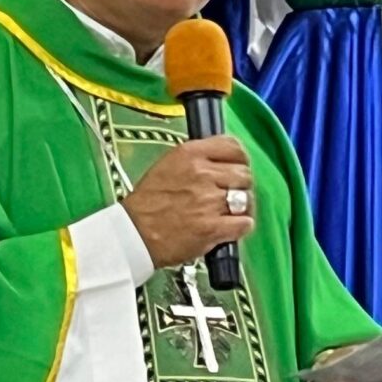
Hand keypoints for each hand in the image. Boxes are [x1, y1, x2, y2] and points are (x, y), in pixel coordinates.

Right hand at [121, 137, 253, 271]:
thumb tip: (223, 162)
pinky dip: (241, 226)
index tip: (237, 167)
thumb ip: (197, 160)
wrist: (134, 234)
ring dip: (243, 207)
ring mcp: (209, 201)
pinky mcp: (213, 228)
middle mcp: (202, 174)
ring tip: (230, 213)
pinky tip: (230, 228)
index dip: (240, 159)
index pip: (233, 147)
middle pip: (244, 174)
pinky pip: (245, 223)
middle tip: (230, 195)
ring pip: (247, 198)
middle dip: (240, 185)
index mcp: (190, 154)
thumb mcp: (168, 165)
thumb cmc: (148, 202)